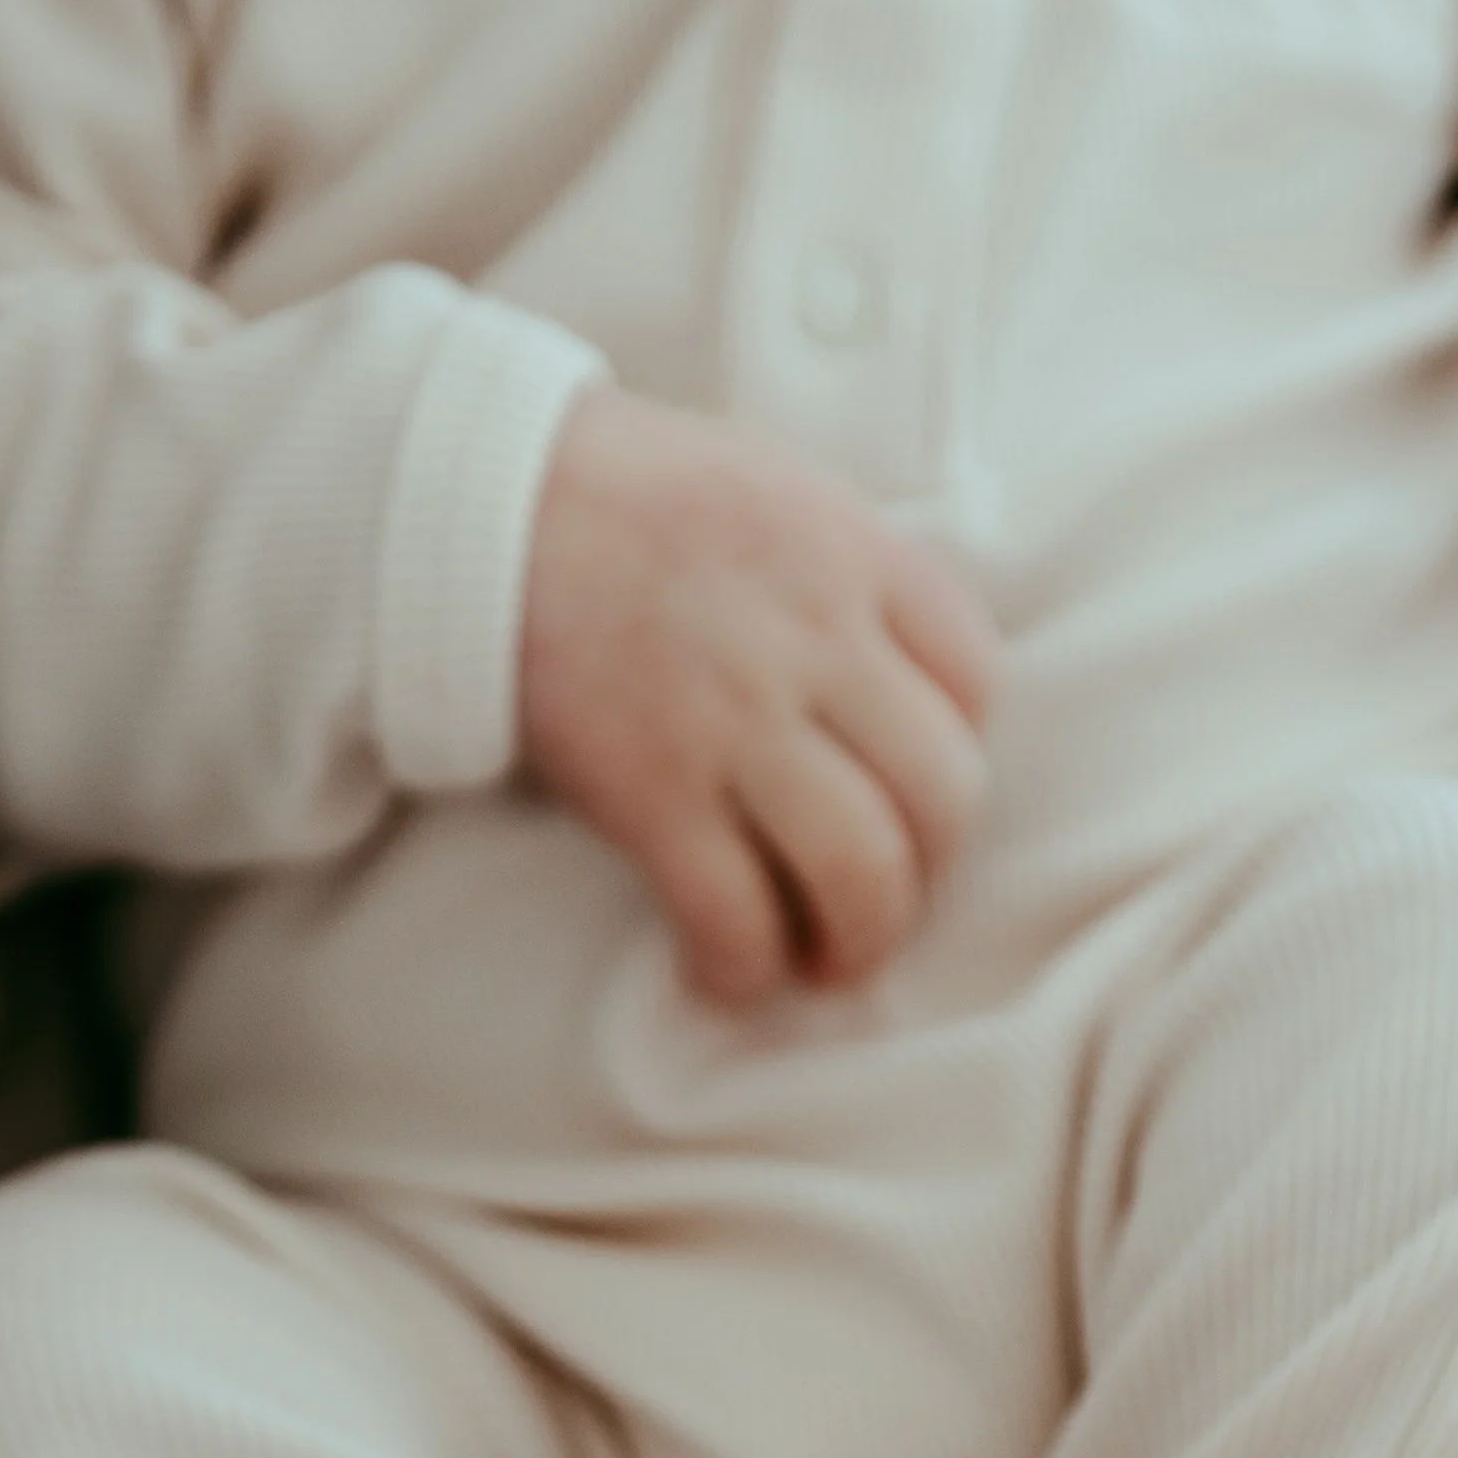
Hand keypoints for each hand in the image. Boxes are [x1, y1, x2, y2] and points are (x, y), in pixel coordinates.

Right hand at [517, 389, 998, 1002]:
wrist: (479, 501)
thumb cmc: (632, 498)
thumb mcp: (777, 489)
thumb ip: (855, 573)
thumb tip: (907, 682)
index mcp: (854, 556)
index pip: (978, 681)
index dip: (961, 751)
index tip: (916, 787)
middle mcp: (812, 639)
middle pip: (943, 793)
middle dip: (930, 872)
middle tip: (885, 897)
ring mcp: (733, 719)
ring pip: (860, 870)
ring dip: (859, 941)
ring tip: (828, 960)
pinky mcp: (648, 789)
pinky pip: (733, 911)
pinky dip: (743, 964)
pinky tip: (727, 969)